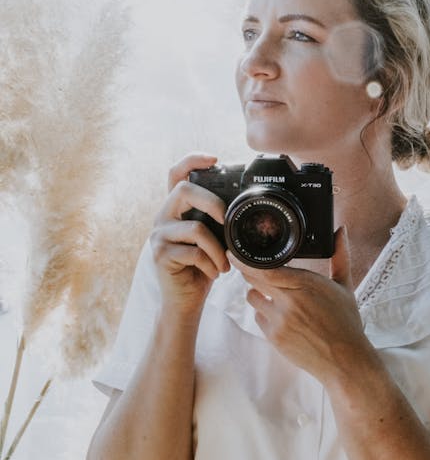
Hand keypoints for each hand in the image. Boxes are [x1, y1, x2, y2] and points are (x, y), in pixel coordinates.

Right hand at [150, 153, 229, 321]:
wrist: (185, 301)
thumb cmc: (201, 267)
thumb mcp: (212, 238)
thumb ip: (216, 219)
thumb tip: (242, 203)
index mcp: (176, 208)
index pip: (176, 173)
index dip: (192, 160)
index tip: (214, 158)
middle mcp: (163, 217)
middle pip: (183, 190)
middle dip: (213, 202)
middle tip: (227, 220)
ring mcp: (159, 236)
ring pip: (196, 228)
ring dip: (218, 249)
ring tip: (224, 264)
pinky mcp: (160, 255)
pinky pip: (194, 252)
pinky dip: (212, 264)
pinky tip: (214, 273)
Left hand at [227, 226, 367, 383]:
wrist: (345, 361)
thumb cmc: (346, 322)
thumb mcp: (345, 286)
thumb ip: (340, 256)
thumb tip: (340, 230)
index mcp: (306, 283)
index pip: (267, 268)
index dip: (248, 260)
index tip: (237, 251)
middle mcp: (290, 300)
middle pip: (253, 279)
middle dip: (248, 271)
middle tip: (244, 265)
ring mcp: (280, 320)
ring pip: (252, 297)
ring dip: (257, 293)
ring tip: (270, 294)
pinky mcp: (274, 338)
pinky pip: (258, 318)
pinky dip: (264, 314)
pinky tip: (278, 315)